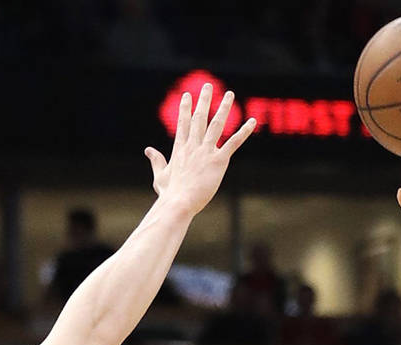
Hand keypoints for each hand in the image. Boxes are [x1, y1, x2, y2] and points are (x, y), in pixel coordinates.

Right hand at [145, 83, 256, 215]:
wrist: (179, 202)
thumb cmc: (170, 193)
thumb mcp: (160, 176)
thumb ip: (156, 161)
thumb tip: (148, 150)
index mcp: (180, 149)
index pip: (183, 123)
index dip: (185, 108)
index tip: (187, 95)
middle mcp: (193, 146)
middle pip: (199, 118)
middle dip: (204, 100)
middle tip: (207, 86)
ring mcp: (206, 151)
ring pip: (217, 124)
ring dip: (224, 108)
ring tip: (229, 94)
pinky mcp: (219, 160)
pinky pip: (234, 142)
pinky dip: (244, 131)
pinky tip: (252, 121)